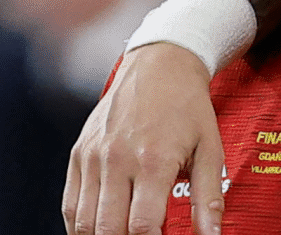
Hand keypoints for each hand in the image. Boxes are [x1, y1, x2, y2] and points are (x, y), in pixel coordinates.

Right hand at [63, 44, 224, 234]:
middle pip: (109, 230)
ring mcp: (94, 155)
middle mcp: (118, 158)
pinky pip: (70, 203)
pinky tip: (99, 230)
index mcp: (154, 159)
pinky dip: (79, 226)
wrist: (161, 63)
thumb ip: (209, 197)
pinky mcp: (79, 151)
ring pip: (84, 223)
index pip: (143, 227)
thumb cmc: (188, 105)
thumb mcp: (210, 147)